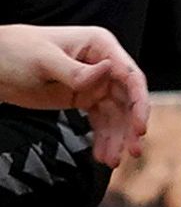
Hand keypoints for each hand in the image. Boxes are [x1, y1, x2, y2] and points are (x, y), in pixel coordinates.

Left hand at [0, 24, 149, 164]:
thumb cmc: (15, 52)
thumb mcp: (43, 61)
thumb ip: (76, 70)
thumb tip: (109, 70)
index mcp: (100, 45)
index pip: (130, 77)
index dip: (139, 104)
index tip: (139, 129)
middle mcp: (104, 64)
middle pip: (128, 100)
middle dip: (130, 128)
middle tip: (132, 152)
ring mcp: (95, 82)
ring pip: (116, 115)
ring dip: (116, 138)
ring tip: (111, 161)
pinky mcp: (84, 98)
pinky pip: (100, 121)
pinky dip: (102, 138)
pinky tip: (101, 155)